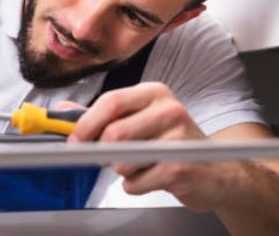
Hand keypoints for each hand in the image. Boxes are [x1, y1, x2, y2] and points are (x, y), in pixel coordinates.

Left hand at [64, 82, 233, 211]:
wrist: (215, 170)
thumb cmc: (171, 143)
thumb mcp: (139, 120)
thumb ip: (101, 115)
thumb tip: (63, 111)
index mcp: (154, 93)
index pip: (111, 101)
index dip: (86, 123)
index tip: (74, 139)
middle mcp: (169, 109)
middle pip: (114, 133)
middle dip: (102, 151)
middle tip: (107, 157)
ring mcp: (178, 138)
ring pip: (122, 160)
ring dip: (122, 170)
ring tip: (141, 164)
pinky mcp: (181, 167)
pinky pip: (135, 182)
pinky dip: (134, 185)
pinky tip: (151, 177)